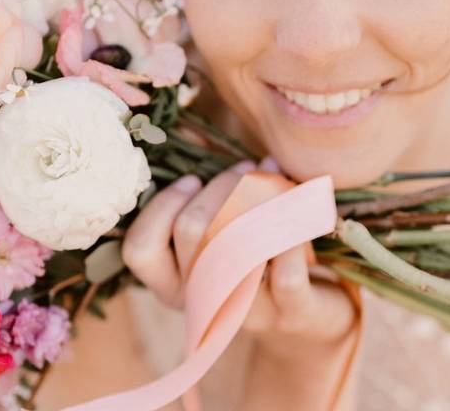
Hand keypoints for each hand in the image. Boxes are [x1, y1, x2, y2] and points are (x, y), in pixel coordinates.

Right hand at [122, 157, 358, 352]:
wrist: (310, 318)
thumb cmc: (254, 261)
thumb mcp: (219, 233)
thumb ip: (199, 192)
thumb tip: (190, 130)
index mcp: (172, 284)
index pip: (140, 250)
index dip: (163, 206)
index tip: (193, 181)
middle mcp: (202, 301)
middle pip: (191, 230)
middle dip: (218, 186)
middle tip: (241, 171)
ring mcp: (245, 310)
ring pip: (236, 247)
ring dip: (254, 196)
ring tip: (266, 177)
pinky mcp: (290, 311)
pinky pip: (286, 269)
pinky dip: (292, 228)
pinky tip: (297, 206)